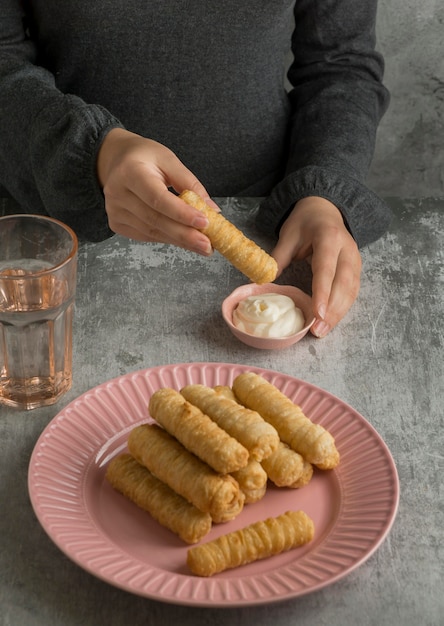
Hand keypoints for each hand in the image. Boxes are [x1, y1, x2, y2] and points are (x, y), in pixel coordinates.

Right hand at [96, 128, 214, 254]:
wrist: (116, 160)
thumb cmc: (144, 158)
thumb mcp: (169, 160)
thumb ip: (189, 183)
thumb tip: (212, 209)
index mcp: (130, 172)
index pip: (158, 198)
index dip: (182, 213)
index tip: (205, 222)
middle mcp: (117, 193)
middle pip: (155, 220)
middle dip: (185, 235)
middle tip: (208, 245)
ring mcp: (114, 211)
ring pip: (152, 232)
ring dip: (180, 241)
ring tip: (202, 246)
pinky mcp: (116, 223)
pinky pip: (147, 236)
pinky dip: (168, 239)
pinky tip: (184, 241)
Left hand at [271, 197, 361, 336]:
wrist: (324, 209)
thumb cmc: (304, 222)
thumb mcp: (288, 235)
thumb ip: (278, 258)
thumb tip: (262, 281)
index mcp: (329, 237)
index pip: (326, 269)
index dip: (323, 292)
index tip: (318, 313)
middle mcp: (347, 249)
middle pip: (343, 283)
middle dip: (333, 310)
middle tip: (319, 330)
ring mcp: (355, 259)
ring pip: (351, 290)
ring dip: (339, 313)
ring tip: (323, 331)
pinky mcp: (356, 269)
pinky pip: (352, 291)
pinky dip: (343, 308)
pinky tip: (331, 321)